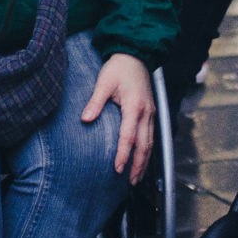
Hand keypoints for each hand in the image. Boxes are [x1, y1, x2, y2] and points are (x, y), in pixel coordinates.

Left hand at [83, 52, 156, 179]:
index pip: (129, 136)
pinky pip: (151, 136)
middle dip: (138, 165)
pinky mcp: (151, 113)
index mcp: (134, 107)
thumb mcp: (104, 82)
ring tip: (137, 177)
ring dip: (144, 161)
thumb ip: (95, 102)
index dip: (124, 154)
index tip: (118, 169)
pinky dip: (147, 150)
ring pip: (150, 143)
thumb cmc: (119, 68)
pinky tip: (142, 160)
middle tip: (131, 181)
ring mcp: (151, 113)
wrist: (135, 55)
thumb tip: (85, 119)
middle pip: (144, 145)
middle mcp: (146, 113)